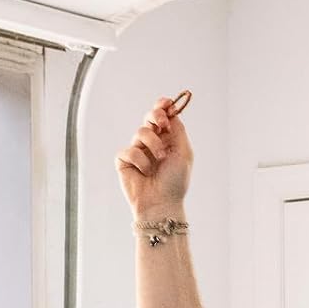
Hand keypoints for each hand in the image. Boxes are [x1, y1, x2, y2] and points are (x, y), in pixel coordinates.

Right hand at [115, 97, 192, 217]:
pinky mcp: (125, 161)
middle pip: (149, 117)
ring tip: (159, 160)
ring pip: (140, 132)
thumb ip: (178, 131)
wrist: (162, 204)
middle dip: (156, 116)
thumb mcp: (183, 153)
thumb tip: (172, 112)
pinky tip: (144, 172)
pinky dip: (139, 160)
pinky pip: (129, 150)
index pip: (163, 117)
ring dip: (152, 144)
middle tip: (162, 125)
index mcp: (168, 141)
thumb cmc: (175, 182)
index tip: (167, 103)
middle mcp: (152, 144)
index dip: (163, 107)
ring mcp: (138, 152)